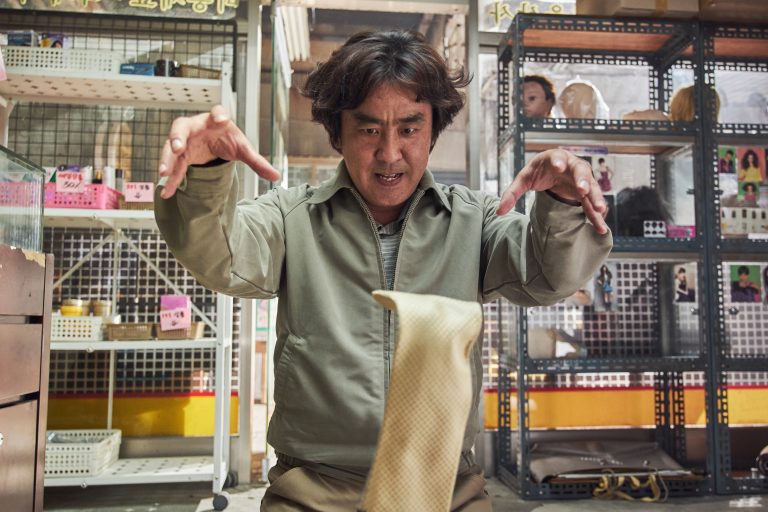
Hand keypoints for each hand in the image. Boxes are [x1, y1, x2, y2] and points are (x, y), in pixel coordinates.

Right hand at [158, 105, 280, 198]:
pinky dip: (170, 179)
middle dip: (178, 136)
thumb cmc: (227, 139)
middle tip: (177, 147)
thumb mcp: (243, 149)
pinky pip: (173, 166)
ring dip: (167, 159)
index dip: (219, 114)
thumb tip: (276, 177)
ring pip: (171, 147)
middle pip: (182, 126)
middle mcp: (196, 127)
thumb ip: (257, 161)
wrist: (214, 142)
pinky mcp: (180, 156)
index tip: (222, 118)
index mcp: (216, 121)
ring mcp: (185, 140)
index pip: (217, 112)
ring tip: (164, 173)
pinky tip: (166, 192)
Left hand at [496, 149, 608, 234]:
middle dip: (583, 180)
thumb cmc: (539, 171)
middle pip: (580, 171)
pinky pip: (592, 204)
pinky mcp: (586, 193)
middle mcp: (572, 166)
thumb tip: (499, 211)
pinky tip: (601, 227)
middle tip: (583, 189)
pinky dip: (596, 215)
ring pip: (591, 188)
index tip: (557, 166)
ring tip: (600, 210)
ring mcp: (582, 179)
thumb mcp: (524, 179)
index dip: (558, 161)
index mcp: (555, 158)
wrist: (553, 171)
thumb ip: (512, 193)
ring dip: (596, 198)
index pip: (557, 157)